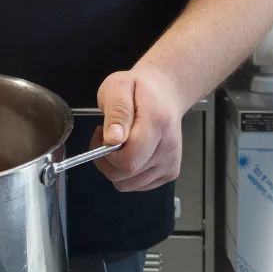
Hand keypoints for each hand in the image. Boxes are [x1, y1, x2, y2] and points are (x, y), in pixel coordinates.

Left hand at [91, 65, 183, 191]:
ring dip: (115, 168)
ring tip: (118, 144)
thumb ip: (116, 111)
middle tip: (106, 137)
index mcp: (157, 123)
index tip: (101, 133)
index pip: (128, 158)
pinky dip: (127, 174)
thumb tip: (113, 139)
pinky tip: (129, 153)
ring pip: (129, 184)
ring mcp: (171, 163)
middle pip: (127, 174)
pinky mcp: (170, 173)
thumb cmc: (138, 88)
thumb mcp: (118, 86)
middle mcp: (169, 147)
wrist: (165, 93)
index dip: (106, 152)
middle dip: (106, 160)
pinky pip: (137, 185)